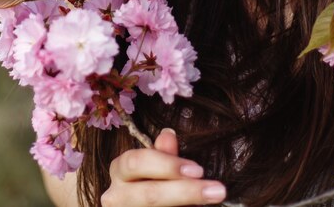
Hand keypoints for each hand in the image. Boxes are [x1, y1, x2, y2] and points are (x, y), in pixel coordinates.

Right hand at [101, 128, 226, 206]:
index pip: (137, 163)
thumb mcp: (156, 169)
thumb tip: (168, 134)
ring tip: (212, 198)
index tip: (198, 170)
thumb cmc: (150, 185)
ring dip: (186, 205)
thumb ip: (163, 157)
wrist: (143, 206)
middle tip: (218, 191)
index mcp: (120, 170)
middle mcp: (115, 195)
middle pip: (149, 194)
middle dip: (185, 192)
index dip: (167, 165)